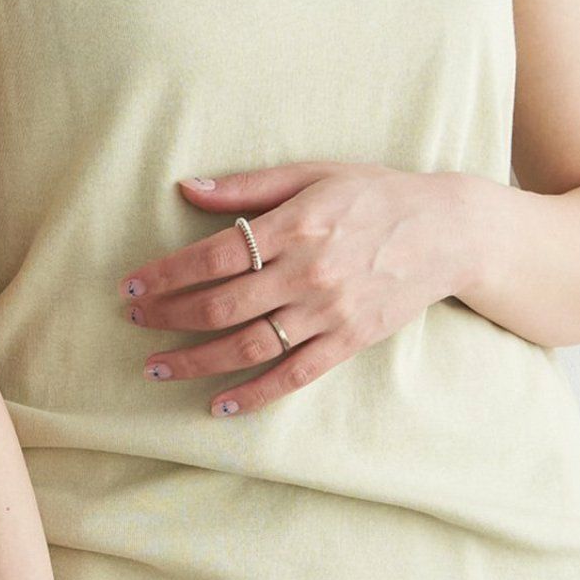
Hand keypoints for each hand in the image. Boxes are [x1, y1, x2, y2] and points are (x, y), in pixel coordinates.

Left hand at [116, 163, 465, 417]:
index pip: (213, 255)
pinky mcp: (349, 340)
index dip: (165, 274)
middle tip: (134, 322)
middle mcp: (308, 272)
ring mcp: (329, 312)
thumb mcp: (313, 173)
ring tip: (157, 368)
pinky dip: (254, 395)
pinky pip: (293, 375)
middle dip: (168, 317)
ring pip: (248, 346)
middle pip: (221, 305)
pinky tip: (219, 405)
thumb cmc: (375, 194)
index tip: (131, 285)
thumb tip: (189, 188)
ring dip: (195, 361)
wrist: (448, 230)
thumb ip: (249, 187)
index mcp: (295, 225)